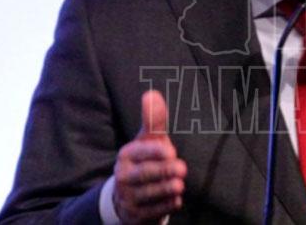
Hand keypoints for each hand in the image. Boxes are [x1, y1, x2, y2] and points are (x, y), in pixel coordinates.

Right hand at [113, 90, 187, 223]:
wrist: (130, 197)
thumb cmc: (145, 160)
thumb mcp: (149, 140)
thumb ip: (154, 120)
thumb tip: (152, 93)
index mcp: (126, 155)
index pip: (139, 153)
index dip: (154, 153)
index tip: (170, 151)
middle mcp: (123, 176)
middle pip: (144, 174)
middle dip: (163, 171)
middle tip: (181, 169)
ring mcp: (128, 197)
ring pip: (149, 194)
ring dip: (166, 189)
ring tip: (179, 185)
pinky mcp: (136, 214)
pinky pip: (153, 211)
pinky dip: (165, 205)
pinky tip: (176, 199)